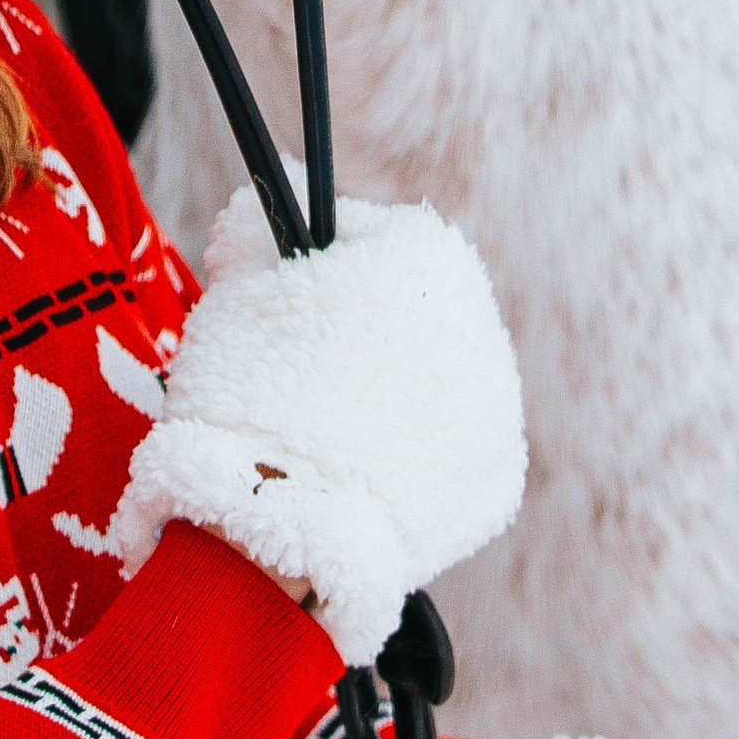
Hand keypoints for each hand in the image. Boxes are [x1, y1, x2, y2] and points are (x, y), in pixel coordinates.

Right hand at [116, 183, 525, 664]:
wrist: (284, 532)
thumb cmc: (250, 393)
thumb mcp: (238, 287)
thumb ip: (260, 227)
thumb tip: (265, 207)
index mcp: (427, 254)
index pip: (362, 235)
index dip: (305, 266)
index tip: (272, 301)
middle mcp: (483, 321)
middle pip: (406, 309)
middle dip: (356, 329)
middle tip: (293, 371)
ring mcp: (500, 407)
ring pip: (429, 381)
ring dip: (387, 391)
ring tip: (322, 429)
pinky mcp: (497, 483)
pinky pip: (446, 453)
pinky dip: (408, 459)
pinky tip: (356, 474)